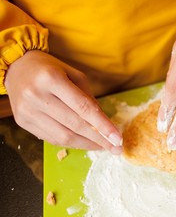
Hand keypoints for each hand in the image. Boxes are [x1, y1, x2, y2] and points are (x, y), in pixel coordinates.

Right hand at [5, 50, 122, 153]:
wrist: (16, 68)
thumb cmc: (50, 69)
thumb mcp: (73, 75)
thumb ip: (89, 98)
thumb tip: (103, 124)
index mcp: (52, 79)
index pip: (83, 107)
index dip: (103, 125)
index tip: (117, 138)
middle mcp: (37, 95)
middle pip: (74, 125)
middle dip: (98, 139)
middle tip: (116, 148)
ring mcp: (27, 111)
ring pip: (63, 136)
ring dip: (86, 144)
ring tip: (103, 147)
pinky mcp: (22, 122)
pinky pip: (52, 138)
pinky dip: (71, 142)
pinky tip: (84, 142)